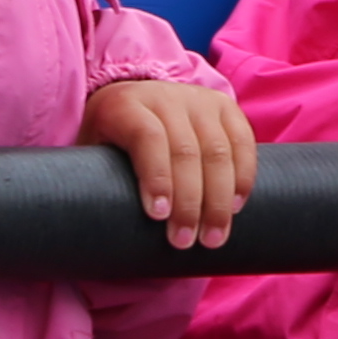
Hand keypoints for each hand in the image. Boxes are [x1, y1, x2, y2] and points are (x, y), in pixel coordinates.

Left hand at [83, 77, 256, 243]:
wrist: (135, 99)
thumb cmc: (111, 142)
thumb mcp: (94, 152)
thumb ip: (97, 180)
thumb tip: (101, 230)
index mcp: (126, 104)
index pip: (148, 138)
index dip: (156, 177)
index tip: (158, 217)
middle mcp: (165, 96)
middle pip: (186, 150)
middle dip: (189, 202)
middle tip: (185, 242)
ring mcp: (199, 100)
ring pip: (218, 151)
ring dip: (218, 200)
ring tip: (214, 237)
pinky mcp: (225, 107)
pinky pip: (243, 143)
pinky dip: (243, 177)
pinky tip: (235, 208)